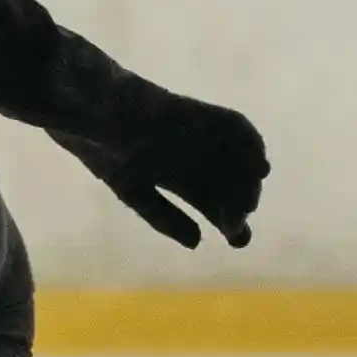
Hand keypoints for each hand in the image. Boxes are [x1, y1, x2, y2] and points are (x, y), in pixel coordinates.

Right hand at [71, 91, 266, 249]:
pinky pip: (237, 127)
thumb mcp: (133, 192)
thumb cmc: (105, 150)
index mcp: (175, 175)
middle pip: (230, 186)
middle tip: (235, 227)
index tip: (237, 240)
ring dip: (248, 181)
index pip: (212, 201)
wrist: (98, 113)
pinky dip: (253, 144)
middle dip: (240, 208)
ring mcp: (200, 136)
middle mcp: (192, 156)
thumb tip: (198, 243)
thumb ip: (164, 217)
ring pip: (238, 160)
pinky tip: (258, 166)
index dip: (229, 221)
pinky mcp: (203, 115)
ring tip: (244, 204)